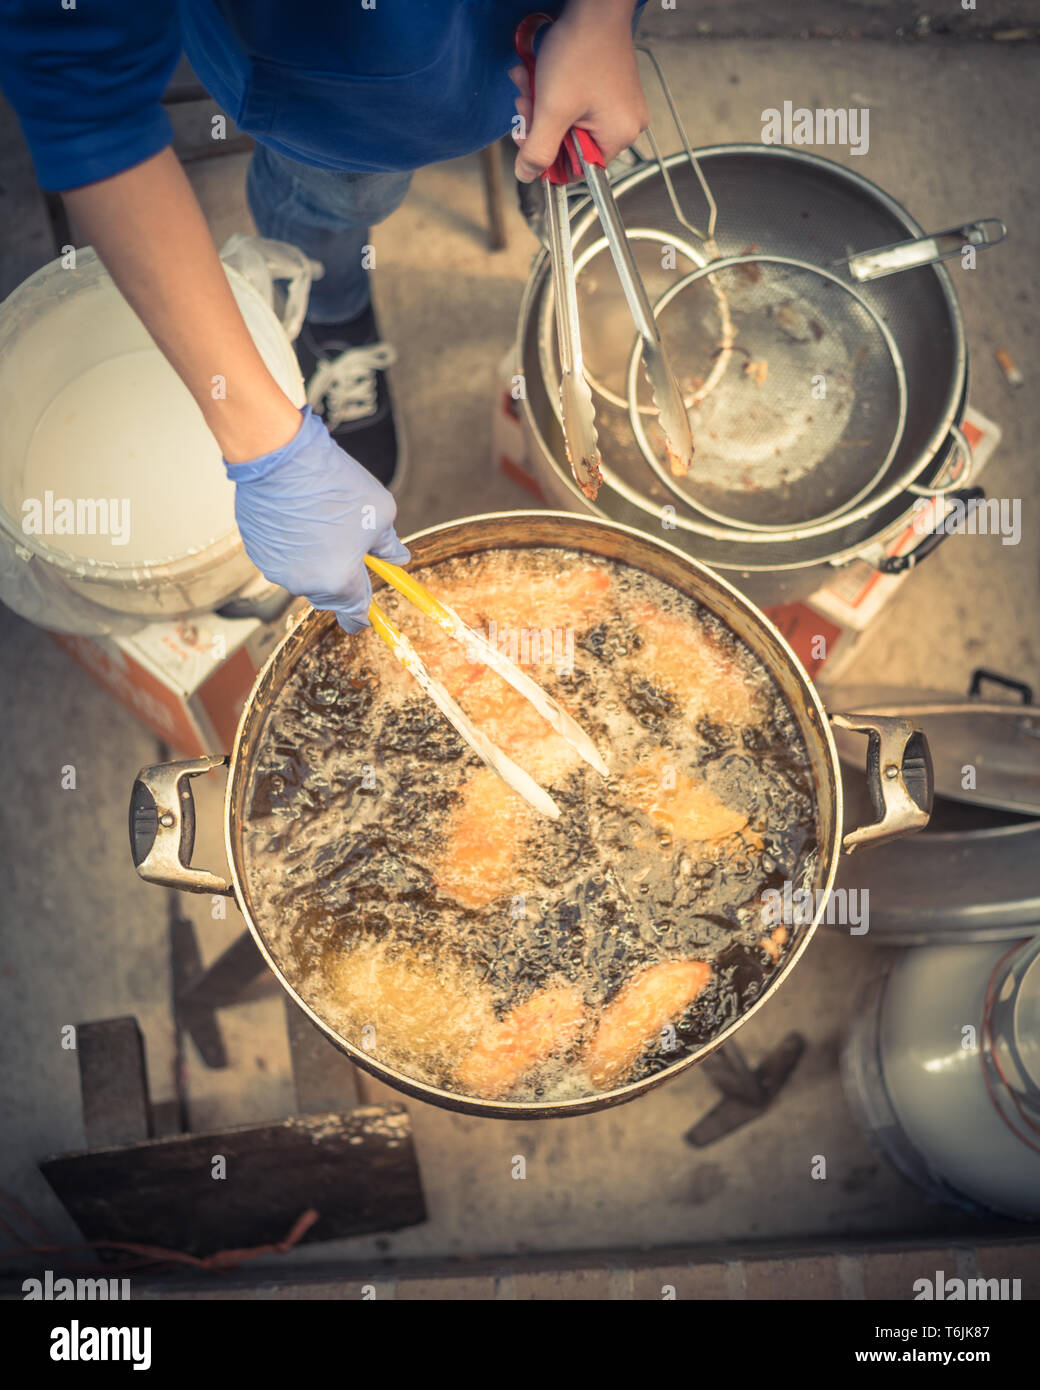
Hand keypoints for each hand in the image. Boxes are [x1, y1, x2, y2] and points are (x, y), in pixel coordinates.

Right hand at [226, 406, 408, 633]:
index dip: (363, 615)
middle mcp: (305, 583)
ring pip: (304, 576)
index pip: (355, 614)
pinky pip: (282, 559)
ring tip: (322, 523)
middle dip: (341, 580)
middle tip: (349, 551)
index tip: (367, 616)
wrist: (281, 457)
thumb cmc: (334, 484)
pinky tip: (298, 519)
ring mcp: (276, 570)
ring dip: (316, 561)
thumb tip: (398, 558)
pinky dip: (293, 548)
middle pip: (329, 595)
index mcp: (339, 580)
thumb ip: (389, 545)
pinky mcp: (257, 552)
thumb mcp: (380, 513)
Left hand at [511, 2, 647, 182]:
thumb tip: (526, 175)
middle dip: (540, 123)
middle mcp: (624, 125)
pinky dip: (552, 92)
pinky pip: (575, 104)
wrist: (594, 4)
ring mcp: (618, 106)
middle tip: (524, 102)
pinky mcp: (609, 89)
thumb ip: (538, 149)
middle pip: (570, 144)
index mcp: (618, 137)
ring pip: (568, 122)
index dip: (546, 155)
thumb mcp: (552, 109)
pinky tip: (538, 74)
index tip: (528, 133)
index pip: (576, 168)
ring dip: (541, 105)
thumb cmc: (580, 50)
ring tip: (529, 80)